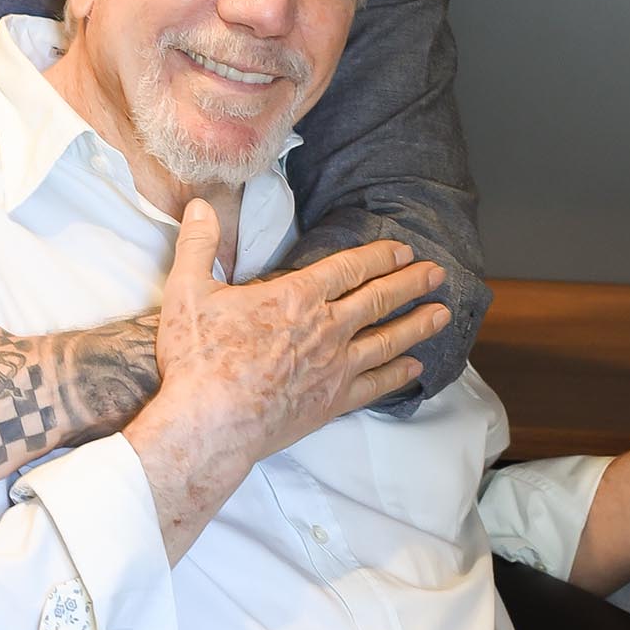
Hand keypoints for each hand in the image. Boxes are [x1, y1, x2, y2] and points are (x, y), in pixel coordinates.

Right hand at [126, 203, 448, 560]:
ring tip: (442, 314)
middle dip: (410, 284)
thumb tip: (201, 205)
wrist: (210, 424)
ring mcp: (333, 368)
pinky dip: (398, 375)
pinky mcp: (331, 403)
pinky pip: (375, 385)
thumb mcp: (187, 291)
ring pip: (387, 341)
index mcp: (296, 297)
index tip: (403, 251)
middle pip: (378, 300)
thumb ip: (198, 245)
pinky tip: (415, 368)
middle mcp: (325, 329)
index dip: (379, 257)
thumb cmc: (198, 359)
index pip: (348, 268)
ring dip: (417, 325)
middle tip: (438, 274)